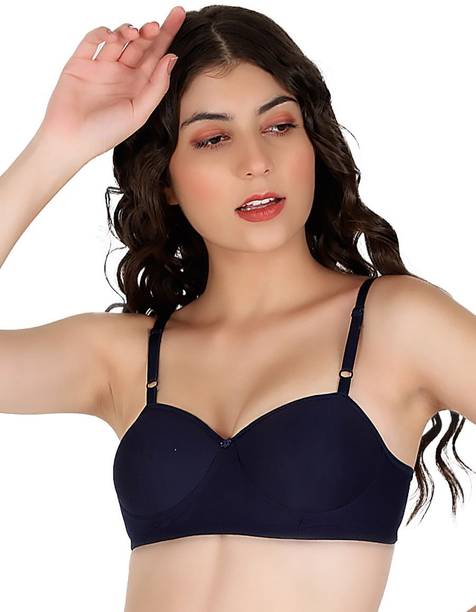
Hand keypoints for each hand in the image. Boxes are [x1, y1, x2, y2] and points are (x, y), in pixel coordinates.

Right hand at [37, 7, 185, 161]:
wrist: (71, 139)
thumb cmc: (106, 133)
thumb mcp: (139, 113)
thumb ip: (156, 86)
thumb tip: (171, 57)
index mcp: (139, 87)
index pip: (157, 56)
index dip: (168, 35)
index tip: (179, 15)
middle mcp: (122, 75)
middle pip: (141, 45)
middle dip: (150, 31)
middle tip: (156, 25)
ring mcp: (101, 67)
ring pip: (119, 39)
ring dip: (128, 31)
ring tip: (134, 34)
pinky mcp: (80, 63)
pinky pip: (93, 40)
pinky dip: (102, 32)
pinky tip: (111, 35)